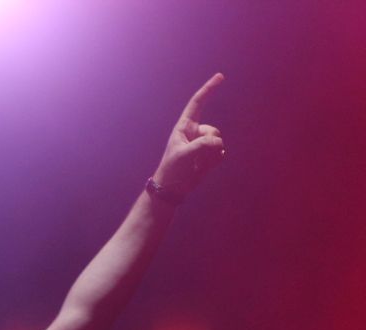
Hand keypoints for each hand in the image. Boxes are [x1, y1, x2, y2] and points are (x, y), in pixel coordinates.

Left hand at [152, 73, 225, 196]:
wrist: (172, 188)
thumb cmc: (172, 169)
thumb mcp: (184, 155)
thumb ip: (202, 145)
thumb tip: (218, 144)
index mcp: (184, 127)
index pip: (197, 103)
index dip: (208, 89)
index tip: (220, 76)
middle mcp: (195, 133)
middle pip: (214, 131)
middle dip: (209, 144)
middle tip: (194, 157)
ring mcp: (203, 144)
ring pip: (219, 143)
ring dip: (210, 155)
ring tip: (196, 164)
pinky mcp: (209, 155)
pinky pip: (221, 153)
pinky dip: (214, 161)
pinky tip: (202, 167)